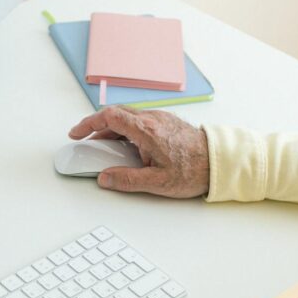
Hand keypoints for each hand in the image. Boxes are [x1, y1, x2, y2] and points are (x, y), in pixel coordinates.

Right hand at [68, 107, 209, 197]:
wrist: (220, 161)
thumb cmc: (194, 170)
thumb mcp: (158, 182)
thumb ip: (127, 180)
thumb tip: (105, 178)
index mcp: (147, 131)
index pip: (109, 117)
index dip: (88, 124)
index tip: (77, 134)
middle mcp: (152, 119)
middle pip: (115, 115)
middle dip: (95, 127)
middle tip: (84, 140)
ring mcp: (160, 119)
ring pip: (127, 117)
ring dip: (110, 129)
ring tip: (102, 147)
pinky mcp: (166, 123)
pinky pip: (138, 121)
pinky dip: (124, 130)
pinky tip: (125, 145)